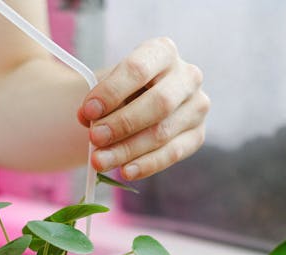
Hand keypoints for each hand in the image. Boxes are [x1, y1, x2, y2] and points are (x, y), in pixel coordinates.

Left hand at [77, 37, 208, 180]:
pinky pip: (173, 153)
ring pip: (163, 132)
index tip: (88, 111)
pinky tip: (125, 171)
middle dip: (123, 124)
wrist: (142, 101)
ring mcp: (197, 106)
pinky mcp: (197, 134)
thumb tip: (88, 118)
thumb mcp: (110, 87)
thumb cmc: (124, 89)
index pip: (138, 69)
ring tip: (100, 161)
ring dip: (128, 150)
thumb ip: (100, 100)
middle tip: (95, 139)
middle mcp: (187, 76)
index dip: (111, 91)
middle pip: (158, 103)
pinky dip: (147, 164)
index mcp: (163, 52)